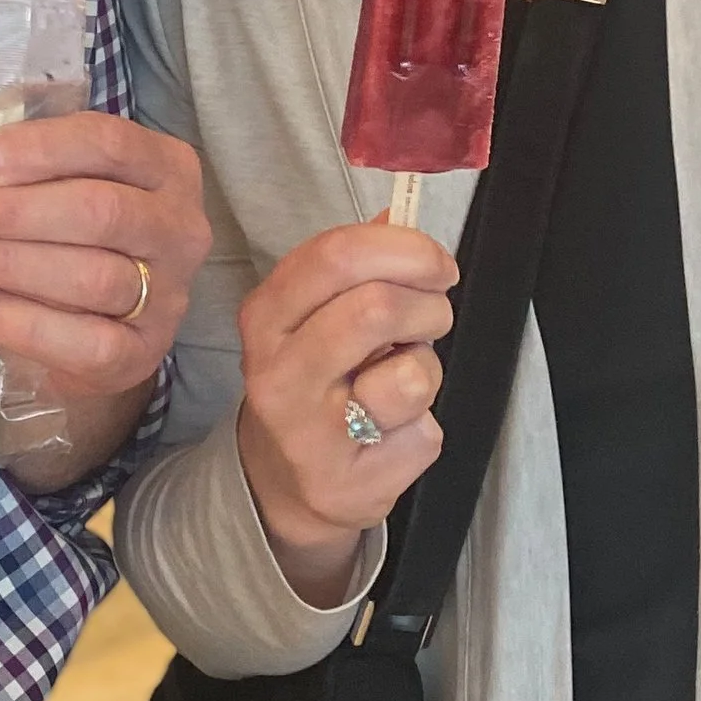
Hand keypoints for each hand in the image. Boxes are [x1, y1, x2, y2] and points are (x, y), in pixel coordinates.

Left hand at [0, 111, 208, 476]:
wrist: (101, 328)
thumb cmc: (73, 234)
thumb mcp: (62, 183)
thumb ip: (23, 168)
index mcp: (166, 166)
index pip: (107, 143)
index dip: (36, 150)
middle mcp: (180, 227)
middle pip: (99, 211)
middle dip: (9, 212)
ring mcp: (171, 296)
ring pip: (93, 277)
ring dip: (6, 264)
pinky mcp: (145, 353)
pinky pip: (88, 343)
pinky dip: (22, 324)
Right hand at [235, 217, 455, 605]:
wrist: (283, 486)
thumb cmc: (313, 384)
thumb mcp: (313, 318)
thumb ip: (352, 268)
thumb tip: (399, 213)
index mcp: (265, 317)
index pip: (335, 255)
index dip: (402, 248)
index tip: (435, 263)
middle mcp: (277, 374)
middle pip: (377, 308)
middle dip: (429, 305)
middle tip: (434, 315)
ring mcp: (308, 434)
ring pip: (410, 374)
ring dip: (427, 369)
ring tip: (401, 381)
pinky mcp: (348, 482)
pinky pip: (422, 431)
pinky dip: (423, 425)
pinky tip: (391, 433)